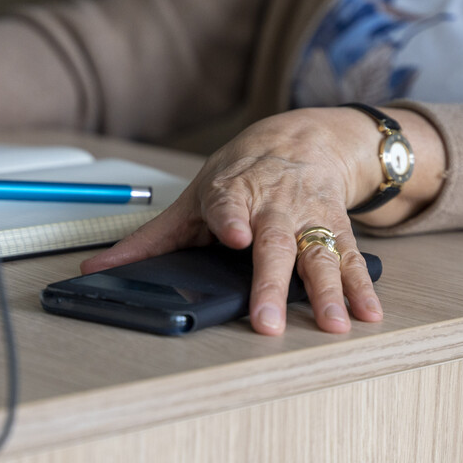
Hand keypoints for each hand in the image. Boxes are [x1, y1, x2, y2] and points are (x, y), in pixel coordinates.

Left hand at [83, 107, 443, 333]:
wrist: (302, 137)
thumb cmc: (240, 173)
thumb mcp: (192, 199)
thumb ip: (149, 241)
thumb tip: (94, 271)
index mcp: (232, 193)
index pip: (227, 205)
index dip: (230, 219)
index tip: (234, 235)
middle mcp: (272, 205)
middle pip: (273, 244)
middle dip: (271, 281)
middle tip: (267, 319)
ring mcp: (308, 216)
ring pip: (318, 254)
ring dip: (327, 292)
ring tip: (334, 325)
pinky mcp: (336, 227)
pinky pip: (349, 259)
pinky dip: (360, 287)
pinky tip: (368, 313)